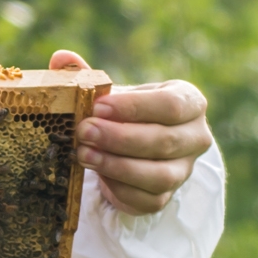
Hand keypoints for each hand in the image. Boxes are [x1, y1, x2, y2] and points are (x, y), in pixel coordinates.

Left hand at [50, 48, 210, 216]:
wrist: (136, 146)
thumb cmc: (127, 113)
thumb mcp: (114, 92)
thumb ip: (90, 76)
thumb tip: (61, 58)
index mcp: (189, 102)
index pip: (171, 105)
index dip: (134, 107)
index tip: (98, 107)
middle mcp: (195, 137)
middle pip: (163, 141)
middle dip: (119, 137)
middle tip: (84, 131)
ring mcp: (183, 170)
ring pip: (158, 175)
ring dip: (117, 166)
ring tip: (84, 154)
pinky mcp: (166, 197)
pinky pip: (146, 199)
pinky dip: (119, 188)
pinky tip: (96, 174)